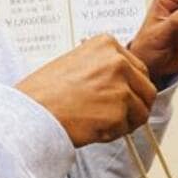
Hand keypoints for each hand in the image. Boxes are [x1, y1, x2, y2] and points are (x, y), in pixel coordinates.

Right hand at [16, 35, 156, 146]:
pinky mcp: (119, 111)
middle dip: (134, 106)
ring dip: (125, 121)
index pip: (139, 69)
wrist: (31, 112)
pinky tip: (92, 127)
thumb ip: (104, 68)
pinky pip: (127, 128)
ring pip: (142, 111)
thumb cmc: (45, 92)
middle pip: (147, 89)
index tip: (115, 97)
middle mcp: (117, 61)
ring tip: (99, 121)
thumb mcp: (77, 63)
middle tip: (113, 115)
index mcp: (107, 44)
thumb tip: (125, 82)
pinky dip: (113, 133)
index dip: (130, 88)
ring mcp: (120, 86)